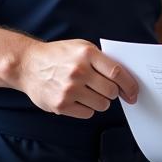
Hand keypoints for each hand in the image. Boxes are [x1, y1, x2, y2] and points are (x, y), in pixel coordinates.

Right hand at [17, 39, 137, 118]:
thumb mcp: (80, 47)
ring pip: (102, 104)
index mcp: (86, 54)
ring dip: (100, 101)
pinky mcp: (61, 105)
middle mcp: (78, 71)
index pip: (117, 73)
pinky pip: (88, 113)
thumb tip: (125, 79)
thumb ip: (102, 60)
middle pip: (111, 91)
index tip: (134, 92)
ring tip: (88, 92)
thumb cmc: (58, 56)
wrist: (27, 65)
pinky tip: (77, 99)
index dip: (130, 85)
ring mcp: (69, 89)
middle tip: (105, 89)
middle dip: (113, 93)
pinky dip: (87, 108)